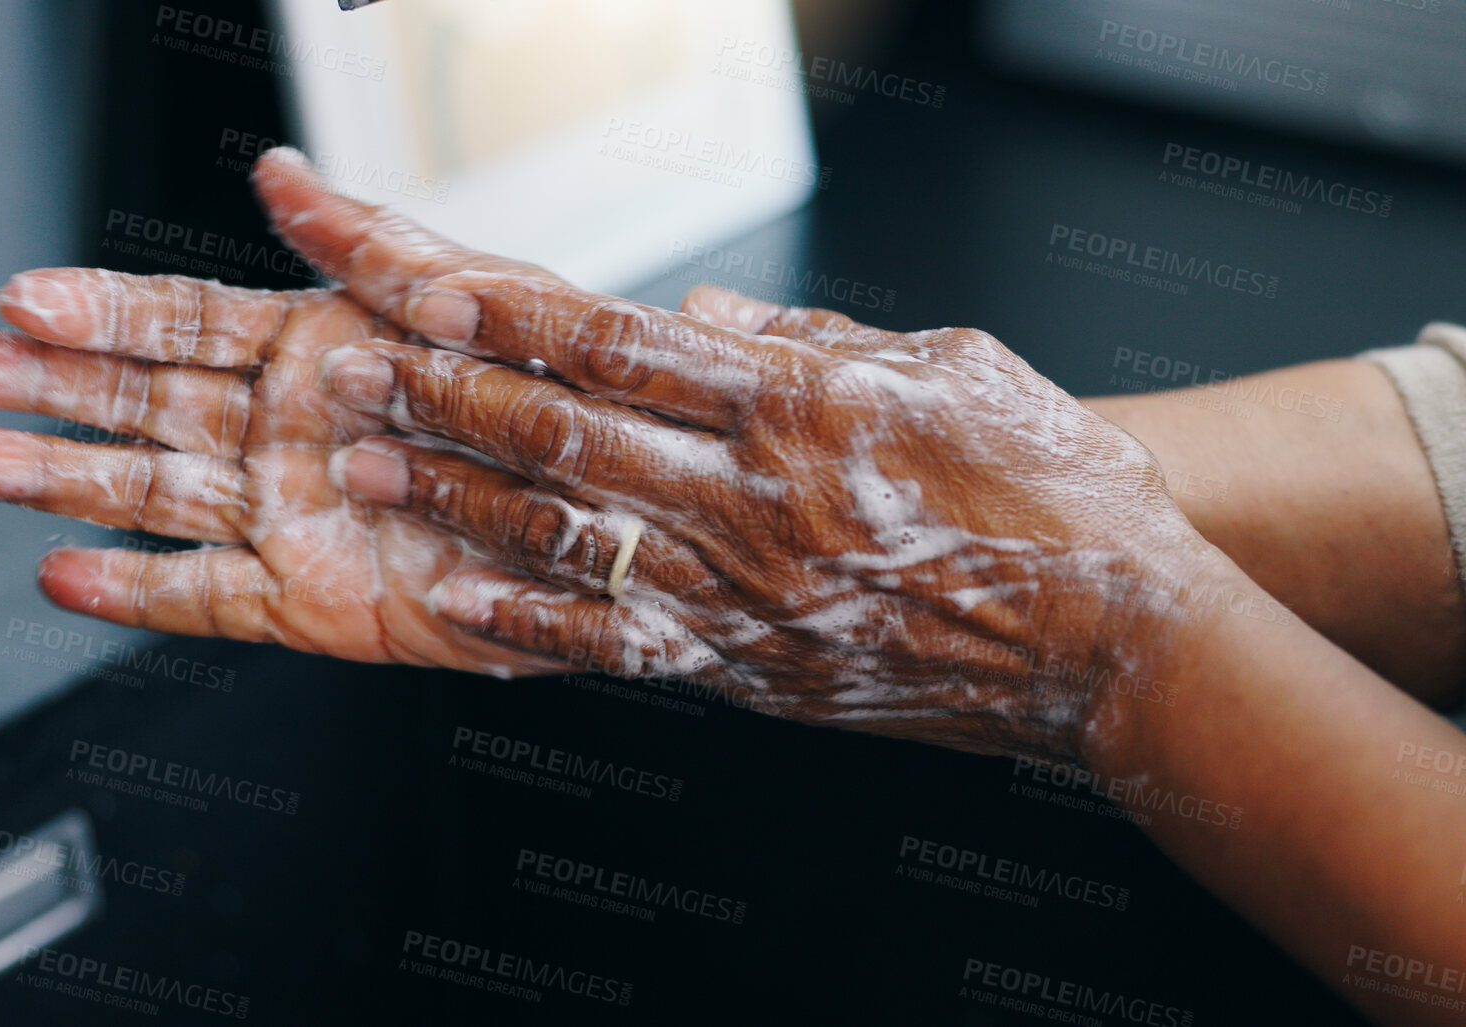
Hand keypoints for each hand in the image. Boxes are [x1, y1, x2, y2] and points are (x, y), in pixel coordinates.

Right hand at [0, 155, 568, 672]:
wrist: (622, 519)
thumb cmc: (555, 399)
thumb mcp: (469, 298)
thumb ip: (368, 242)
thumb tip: (281, 175)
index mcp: (315, 350)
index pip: (179, 321)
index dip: (95, 308)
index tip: (18, 297)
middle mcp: (286, 432)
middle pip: (134, 402)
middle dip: (37, 385)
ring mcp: (291, 517)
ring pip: (147, 494)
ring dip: (51, 477)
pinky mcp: (312, 604)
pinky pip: (207, 600)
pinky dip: (135, 592)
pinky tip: (64, 573)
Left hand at [271, 148, 1236, 757]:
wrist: (1112, 634)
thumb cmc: (1048, 488)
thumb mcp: (950, 366)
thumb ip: (817, 335)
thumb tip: (701, 315)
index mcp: (806, 401)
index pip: (623, 345)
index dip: (509, 316)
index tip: (419, 286)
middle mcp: (761, 493)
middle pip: (571, 434)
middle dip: (449, 399)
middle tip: (353, 372)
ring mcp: (752, 588)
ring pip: (577, 536)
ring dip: (462, 503)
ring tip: (370, 473)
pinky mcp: (756, 666)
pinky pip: (625, 644)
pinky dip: (534, 622)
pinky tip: (457, 598)